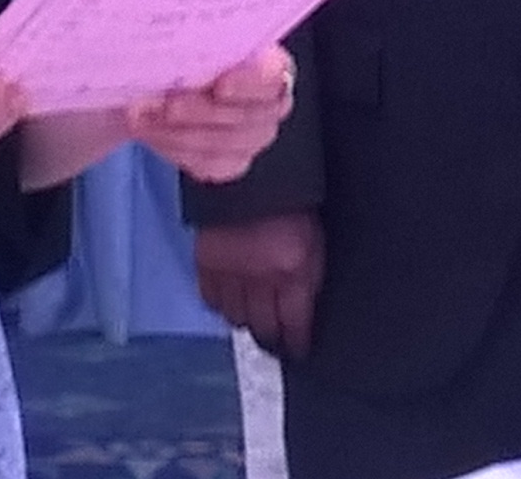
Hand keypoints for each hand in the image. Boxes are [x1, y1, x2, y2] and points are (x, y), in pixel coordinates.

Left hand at [127, 45, 295, 183]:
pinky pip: (210, 165)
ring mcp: (255, 136)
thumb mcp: (189, 33)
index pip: (272, 76)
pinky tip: (151, 133)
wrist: (163, 79)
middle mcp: (271, 103)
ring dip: (178, 132)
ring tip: (141, 117)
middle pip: (246, 116)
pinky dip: (176, 150)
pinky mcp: (233, 162)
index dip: (248, 83)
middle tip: (164, 103)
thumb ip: (194, 37)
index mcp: (272, 62)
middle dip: (199, 111)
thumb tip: (178, 23)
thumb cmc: (185, 49)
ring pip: (224, 144)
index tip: (219, 86)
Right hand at [196, 210, 322, 357]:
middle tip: (275, 343)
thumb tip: (303, 309)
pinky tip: (229, 302)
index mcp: (292, 270)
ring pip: (236, 317)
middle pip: (263, 326)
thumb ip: (308, 276)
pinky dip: (221, 305)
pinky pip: (212, 300)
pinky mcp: (205, 263)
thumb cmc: (291, 201)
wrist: (251, 170)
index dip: (297, 342)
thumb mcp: (315, 240)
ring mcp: (230, 273)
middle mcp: (260, 279)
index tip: (298, 350)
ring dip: (246, 321)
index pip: (295, 323)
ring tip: (253, 320)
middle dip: (272, 339)